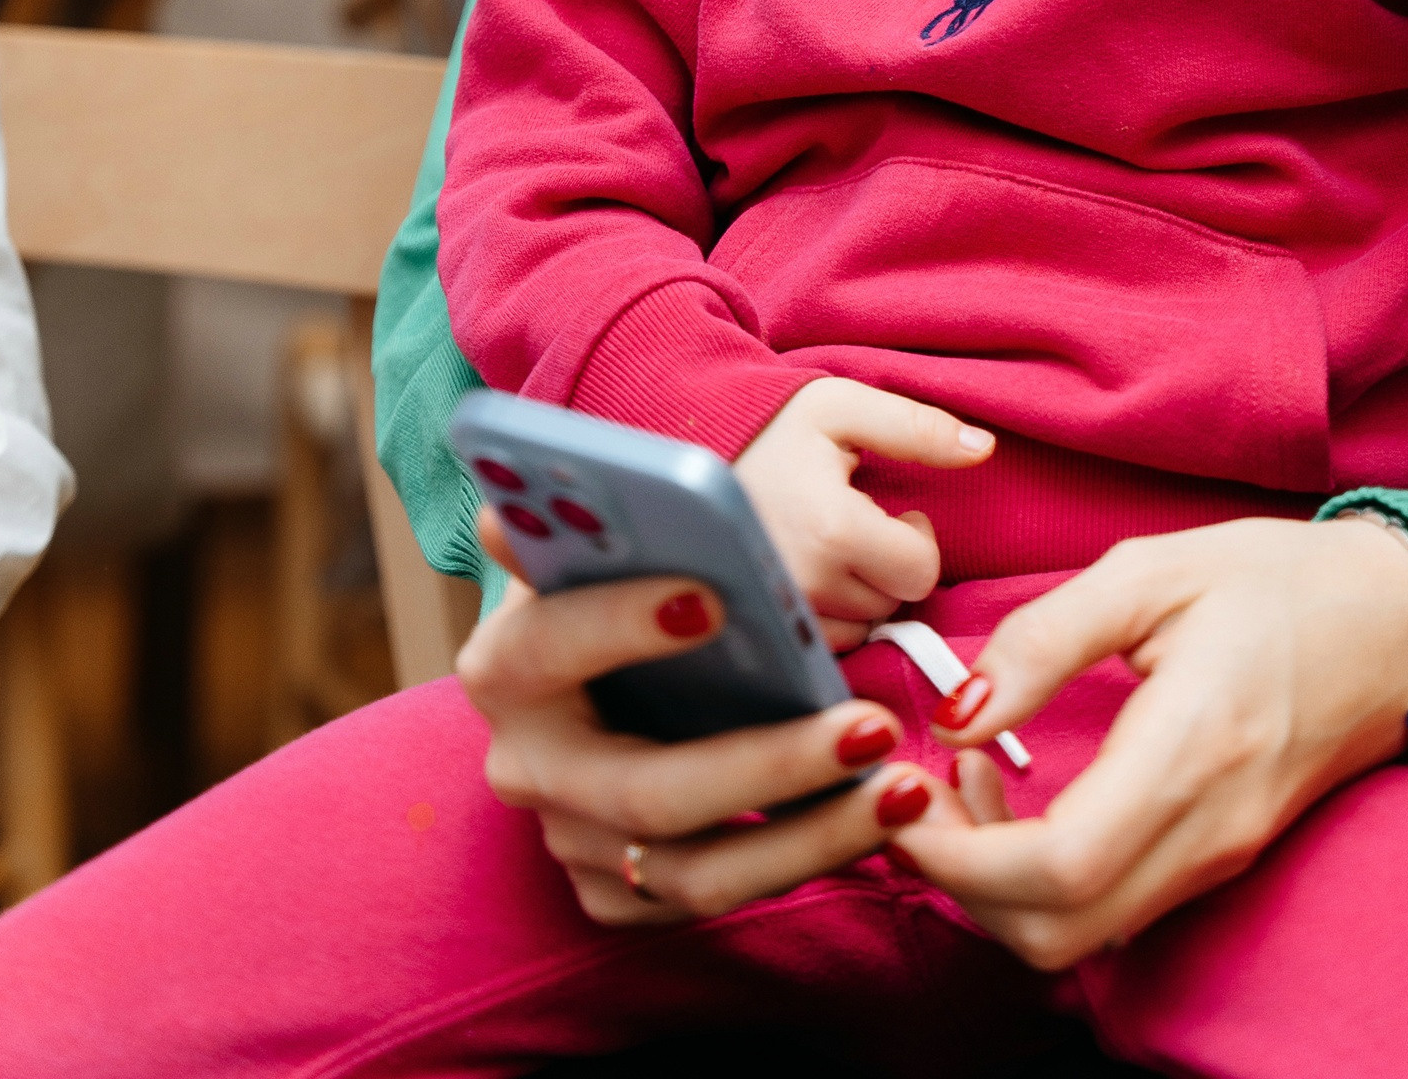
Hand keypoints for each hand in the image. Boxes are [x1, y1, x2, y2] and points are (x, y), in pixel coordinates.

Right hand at [459, 508, 934, 926]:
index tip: (713, 596)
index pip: (549, 645)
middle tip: (870, 726)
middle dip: (770, 764)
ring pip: (700, 869)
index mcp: (505, 669)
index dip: (619, 622)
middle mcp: (531, 770)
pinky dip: (807, 858)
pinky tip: (876, 819)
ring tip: (902, 786)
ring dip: (815, 832)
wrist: (583, 697)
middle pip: (648, 791)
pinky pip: (722, 893)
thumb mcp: (584, 559)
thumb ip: (570, 534)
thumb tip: (510, 510)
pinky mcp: (622, 895)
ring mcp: (577, 845)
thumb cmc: (604, 602)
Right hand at [734, 375, 993, 649]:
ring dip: (861, 594)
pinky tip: (810, 574)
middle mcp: (804, 586)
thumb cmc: (771, 426)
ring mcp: (776, 616)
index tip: (892, 510)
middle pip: (892, 604)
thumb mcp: (843, 408)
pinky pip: (821, 646)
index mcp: (833, 531)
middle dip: (890, 565)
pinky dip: (828, 615)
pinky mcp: (756, 632)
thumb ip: (917, 427)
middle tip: (858, 524)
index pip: (920, 572)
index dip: (918, 539)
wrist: (686, 452)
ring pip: (860, 629)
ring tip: (830, 547)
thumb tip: (985, 447)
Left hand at [886, 515, 1407, 970]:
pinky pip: (1111, 909)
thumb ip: (1047, 637)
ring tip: (967, 779)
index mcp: (1191, 748)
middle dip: (959, 883)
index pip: (1056, 868)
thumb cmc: (1278, 582)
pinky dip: (1042, 881)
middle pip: (1054, 930)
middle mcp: (1207, 829)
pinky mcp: (1218, 858)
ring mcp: (1217, 856)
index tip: (905, 795)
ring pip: (1078, 934)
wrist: (1398, 622)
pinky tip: (1023, 793)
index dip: (958, 857)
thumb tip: (955, 711)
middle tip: (916, 794)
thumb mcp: (1152, 570)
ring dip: (996, 886)